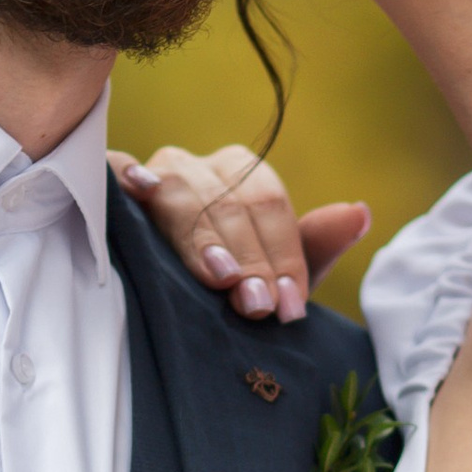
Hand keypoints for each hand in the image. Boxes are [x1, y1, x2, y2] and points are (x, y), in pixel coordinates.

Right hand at [112, 145, 371, 321]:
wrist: (148, 298)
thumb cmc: (218, 286)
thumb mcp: (269, 274)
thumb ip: (312, 247)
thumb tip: (360, 213)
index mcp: (240, 174)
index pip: (269, 203)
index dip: (282, 254)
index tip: (289, 305)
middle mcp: (198, 165)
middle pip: (230, 201)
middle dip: (249, 258)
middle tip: (258, 306)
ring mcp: (153, 172)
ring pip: (183, 194)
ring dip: (203, 237)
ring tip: (220, 277)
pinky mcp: (111, 183)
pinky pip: (119, 170)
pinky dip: (129, 178)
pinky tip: (136, 188)